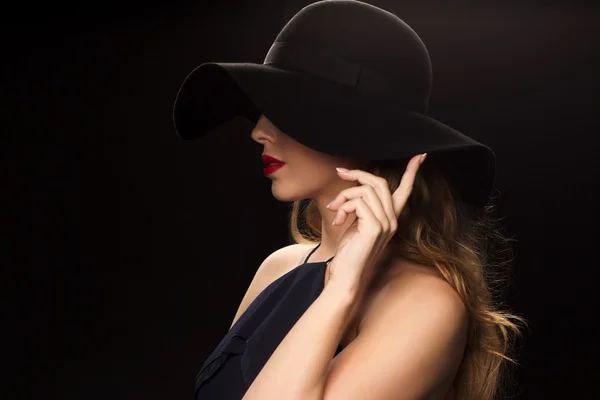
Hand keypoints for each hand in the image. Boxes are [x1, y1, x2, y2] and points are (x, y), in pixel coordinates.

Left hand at [326, 153, 426, 290]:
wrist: (346, 276)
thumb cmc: (349, 252)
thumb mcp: (357, 223)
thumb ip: (361, 206)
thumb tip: (354, 186)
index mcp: (390, 218)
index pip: (405, 190)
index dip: (412, 171)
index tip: (420, 155)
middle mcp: (392, 220)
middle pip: (379, 182)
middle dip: (358, 174)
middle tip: (340, 173)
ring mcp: (385, 223)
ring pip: (365, 190)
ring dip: (344, 196)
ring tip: (333, 209)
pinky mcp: (374, 227)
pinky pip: (358, 202)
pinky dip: (343, 206)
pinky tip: (338, 220)